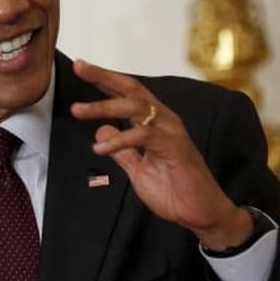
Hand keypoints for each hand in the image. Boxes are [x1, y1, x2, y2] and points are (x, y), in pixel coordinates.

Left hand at [70, 59, 252, 250]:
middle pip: (132, 90)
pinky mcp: (174, 147)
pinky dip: (119, 140)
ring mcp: (170, 131)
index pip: (127, 94)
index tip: (81, 68)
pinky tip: (100, 148)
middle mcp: (164, 120)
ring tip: (78, 110)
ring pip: (135, 107)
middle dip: (104, 77)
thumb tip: (101, 131)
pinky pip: (143, 136)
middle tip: (79, 67)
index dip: (104, 80)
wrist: (200, 213)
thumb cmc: (174, 190)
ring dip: (104, 107)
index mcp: (155, 122)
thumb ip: (121, 150)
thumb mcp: (138, 169)